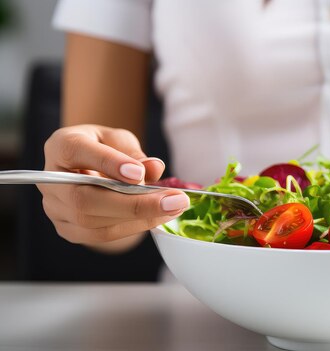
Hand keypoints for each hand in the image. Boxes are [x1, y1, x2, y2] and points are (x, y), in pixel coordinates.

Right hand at [38, 125, 188, 246]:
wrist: (92, 166)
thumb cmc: (107, 148)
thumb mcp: (121, 140)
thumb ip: (135, 154)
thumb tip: (154, 168)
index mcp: (61, 146)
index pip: (77, 152)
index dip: (108, 163)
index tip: (140, 173)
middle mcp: (50, 179)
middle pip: (85, 199)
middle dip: (134, 204)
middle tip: (175, 201)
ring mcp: (55, 208)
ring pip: (93, 222)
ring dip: (140, 218)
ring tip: (174, 208)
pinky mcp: (67, 229)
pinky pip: (100, 235)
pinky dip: (133, 227)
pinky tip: (158, 217)